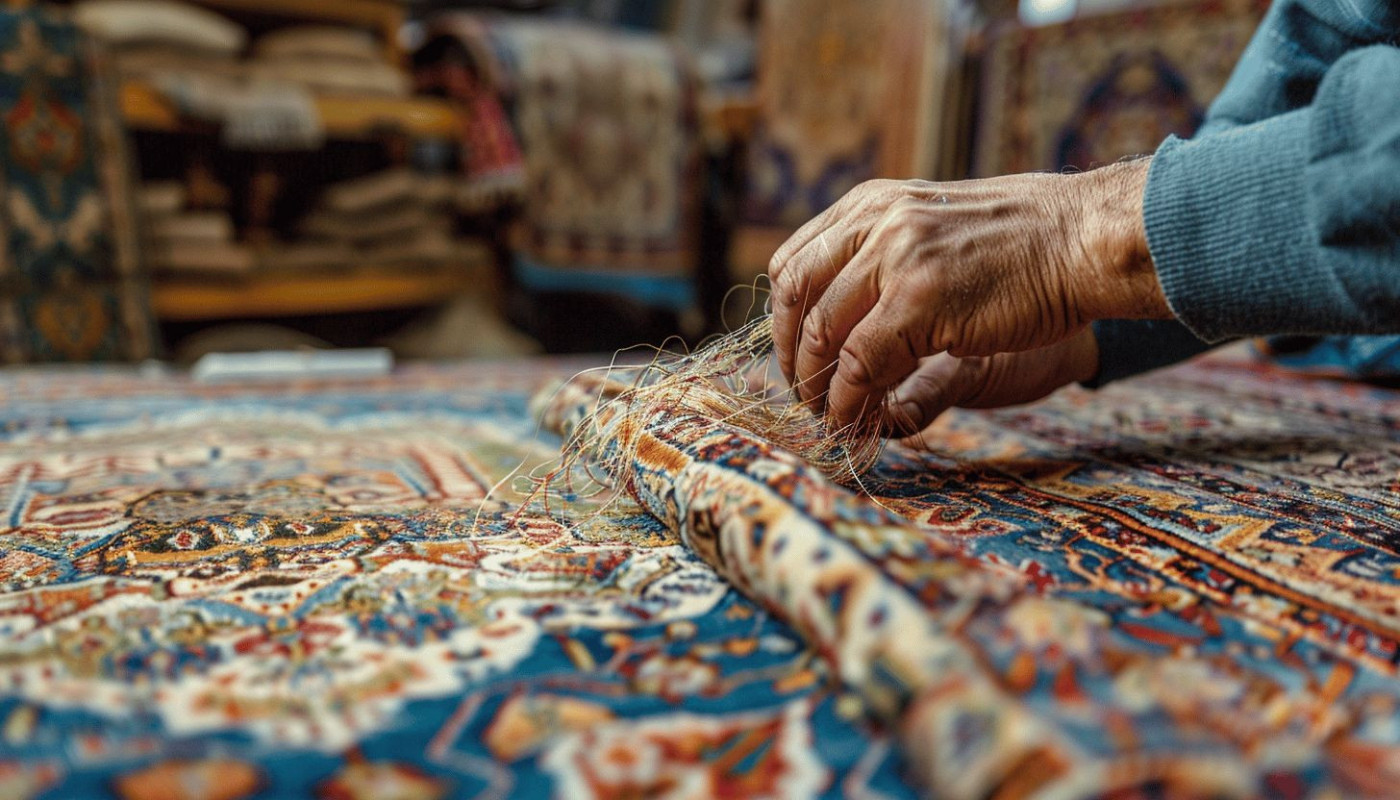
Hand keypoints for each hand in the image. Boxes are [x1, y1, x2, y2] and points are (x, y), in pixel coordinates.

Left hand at [769, 159, 1168, 430]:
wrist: (1087, 237)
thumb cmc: (1029, 241)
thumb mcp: (939, 229)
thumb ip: (891, 257)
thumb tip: (843, 312)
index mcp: (874, 202)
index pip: (793, 260)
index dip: (783, 318)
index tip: (796, 356)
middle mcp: (875, 220)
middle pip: (792, 295)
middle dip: (789, 355)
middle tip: (806, 395)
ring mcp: (894, 257)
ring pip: (820, 334)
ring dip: (818, 387)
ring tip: (832, 418)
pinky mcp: (919, 300)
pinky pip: (860, 363)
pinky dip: (850, 401)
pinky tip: (860, 421)